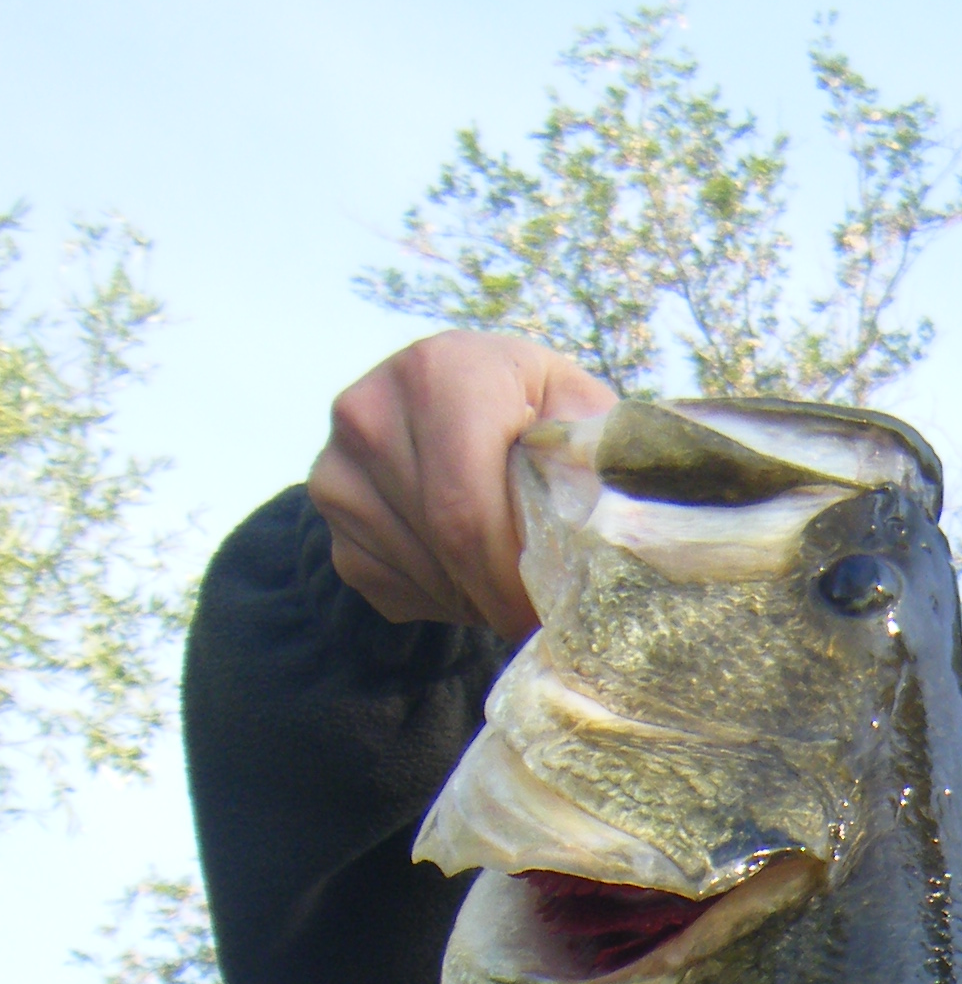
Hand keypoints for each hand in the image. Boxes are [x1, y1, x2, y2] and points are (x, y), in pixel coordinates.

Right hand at [309, 330, 616, 640]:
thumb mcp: (577, 413)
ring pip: (421, 575)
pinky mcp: (330, 522)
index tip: (553, 610)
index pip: (466, 509)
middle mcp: (368, 412)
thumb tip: (609, 529)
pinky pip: (391, 589)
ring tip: (509, 571)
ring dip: (476, 597)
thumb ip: (594, 458)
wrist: (462, 403)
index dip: (513, 576)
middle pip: (444, 546)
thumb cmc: (535, 414)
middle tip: (544, 611)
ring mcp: (337, 470)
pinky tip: (467, 565)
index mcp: (440, 372)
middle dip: (502, 593)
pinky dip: (442, 599)